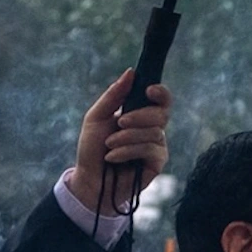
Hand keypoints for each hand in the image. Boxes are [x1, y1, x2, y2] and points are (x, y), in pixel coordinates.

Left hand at [72, 72, 171, 210]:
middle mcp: (152, 129)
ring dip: (127, 137)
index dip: (160, 92)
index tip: (148, 90)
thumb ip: (114, 95)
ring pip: (154, 132)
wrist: (89, 179)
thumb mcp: (97, 116)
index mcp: (140, 114)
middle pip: (162, 113)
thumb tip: (131, 72)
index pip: (161, 100)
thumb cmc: (92, 148)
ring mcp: (156, 146)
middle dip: (139, 116)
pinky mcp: (157, 163)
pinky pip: (150, 149)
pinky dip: (128, 151)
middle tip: (120, 122)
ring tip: (109, 145)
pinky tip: (113, 157)